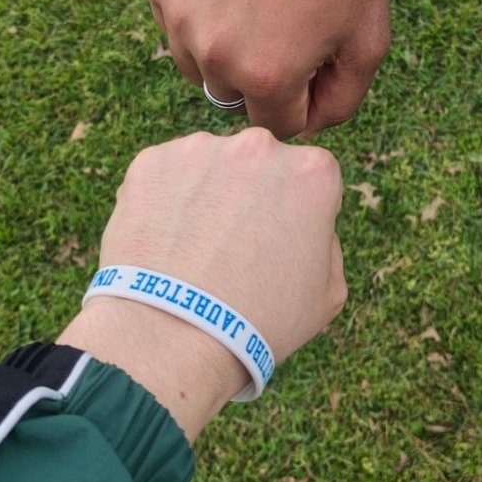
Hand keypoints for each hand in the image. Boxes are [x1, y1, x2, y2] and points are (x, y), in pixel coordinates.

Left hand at [59, 129, 346, 439]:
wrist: (172, 336)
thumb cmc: (258, 321)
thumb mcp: (328, 293)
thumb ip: (327, 241)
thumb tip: (307, 223)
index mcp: (312, 172)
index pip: (310, 179)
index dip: (296, 212)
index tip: (278, 242)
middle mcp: (259, 146)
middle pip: (259, 164)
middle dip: (250, 194)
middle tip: (233, 245)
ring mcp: (201, 149)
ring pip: (210, 166)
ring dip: (206, 194)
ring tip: (194, 249)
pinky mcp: (152, 161)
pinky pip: (165, 175)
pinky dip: (164, 201)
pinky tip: (164, 242)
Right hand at [147, 0, 429, 138]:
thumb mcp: (367, 42)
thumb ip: (341, 104)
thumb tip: (301, 128)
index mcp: (265, 77)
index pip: (278, 124)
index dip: (304, 92)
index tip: (316, 52)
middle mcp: (212, 55)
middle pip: (235, 97)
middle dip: (263, 71)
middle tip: (287, 19)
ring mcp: (178, 16)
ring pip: (199, 63)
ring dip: (226, 46)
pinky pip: (176, 22)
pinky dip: (200, 11)